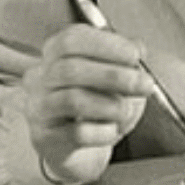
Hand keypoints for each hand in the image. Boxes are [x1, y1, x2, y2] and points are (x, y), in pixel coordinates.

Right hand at [21, 24, 150, 184]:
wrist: (84, 143)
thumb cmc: (99, 102)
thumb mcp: (115, 73)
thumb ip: (124, 57)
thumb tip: (137, 47)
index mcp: (55, 54)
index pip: (70, 40)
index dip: (106, 45)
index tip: (135, 55)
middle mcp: (40, 79)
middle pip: (69, 70)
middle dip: (114, 76)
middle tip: (145, 84)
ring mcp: (39, 108)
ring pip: (71, 100)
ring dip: (111, 105)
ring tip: (127, 110)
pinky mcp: (45, 137)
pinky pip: (76, 133)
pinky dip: (103, 131)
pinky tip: (113, 130)